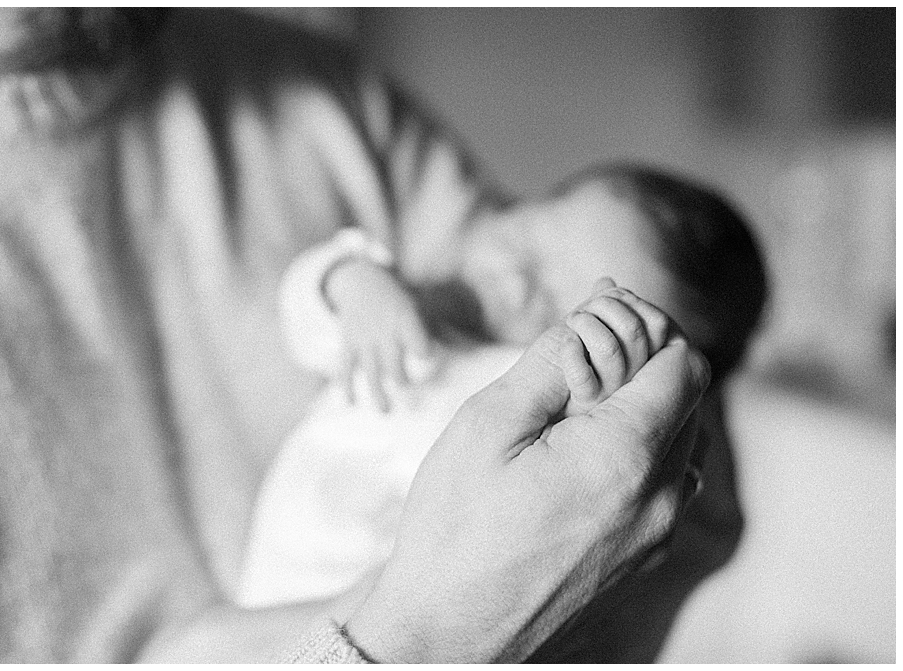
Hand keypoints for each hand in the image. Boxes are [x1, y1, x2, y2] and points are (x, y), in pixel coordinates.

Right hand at [325, 259, 435, 411]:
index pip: (416, 340)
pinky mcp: (348, 343)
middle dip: (402, 382)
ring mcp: (364, 339)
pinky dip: (347, 386)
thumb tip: (461, 351)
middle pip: (393, 362)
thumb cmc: (397, 299)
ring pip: (371, 370)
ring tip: (385, 412)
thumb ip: (431, 328)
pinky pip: (346, 367)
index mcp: (404, 318)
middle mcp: (383, 331)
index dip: (424, 351)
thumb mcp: (416, 304)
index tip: (428, 360)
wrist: (359, 281)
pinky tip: (352, 403)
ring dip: (378, 393)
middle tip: (412, 404)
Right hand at [344, 284, 710, 662]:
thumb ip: (551, 361)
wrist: (448, 635)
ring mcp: (656, 537)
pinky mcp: (642, 560)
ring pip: (681, 443)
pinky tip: (583, 454)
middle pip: (688, 400)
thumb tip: (595, 311)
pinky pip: (666, 486)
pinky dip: (639, 452)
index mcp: (625, 457)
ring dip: (643, 408)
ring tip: (576, 404)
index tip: (599, 322)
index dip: (647, 326)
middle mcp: (660, 499)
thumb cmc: (455, 529)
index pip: (683, 363)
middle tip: (581, 354)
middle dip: (644, 361)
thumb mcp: (487, 425)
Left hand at [563, 278, 670, 415]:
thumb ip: (602, 308)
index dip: (629, 300)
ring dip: (584, 323)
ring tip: (572, 321)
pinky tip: (565, 343)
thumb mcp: (590, 328)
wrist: (541, 396)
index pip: (656, 322)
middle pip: (633, 329)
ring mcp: (611, 391)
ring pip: (608, 348)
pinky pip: (583, 376)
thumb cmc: (571, 358)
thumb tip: (606, 282)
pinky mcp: (585, 402)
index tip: (608, 297)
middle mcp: (634, 375)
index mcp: (644, 356)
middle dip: (604, 304)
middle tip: (584, 309)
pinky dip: (571, 350)